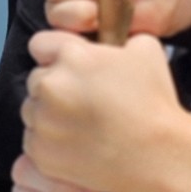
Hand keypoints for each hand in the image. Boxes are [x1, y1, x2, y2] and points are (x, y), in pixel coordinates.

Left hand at [23, 30, 190, 191]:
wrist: (157, 154)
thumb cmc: (154, 103)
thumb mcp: (145, 49)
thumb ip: (116, 37)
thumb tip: (108, 40)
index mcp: (70, 55)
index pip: (40, 44)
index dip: (55, 54)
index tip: (69, 66)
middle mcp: (50, 85)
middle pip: (37, 79)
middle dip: (56, 86)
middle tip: (84, 101)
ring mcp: (42, 121)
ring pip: (33, 111)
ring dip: (50, 115)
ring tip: (84, 125)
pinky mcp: (41, 153)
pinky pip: (34, 141)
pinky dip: (50, 143)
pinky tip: (79, 144)